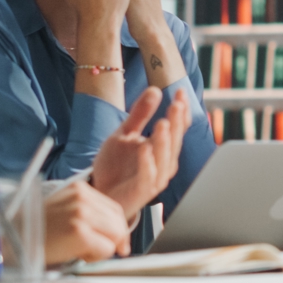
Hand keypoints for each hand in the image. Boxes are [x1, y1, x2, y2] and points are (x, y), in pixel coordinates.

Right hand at [42, 180, 130, 262]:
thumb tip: (119, 237)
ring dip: (102, 248)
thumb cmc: (36, 230)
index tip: (116, 244)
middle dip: (112, 240)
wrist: (9, 239)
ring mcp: (81, 213)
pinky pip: (106, 249)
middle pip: (119, 222)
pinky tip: (75, 253)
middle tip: (90, 250)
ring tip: (79, 249)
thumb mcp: (64, 211)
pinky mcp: (79, 232)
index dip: (117, 229)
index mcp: (80, 189)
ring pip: (115, 235)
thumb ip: (90, 216)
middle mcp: (82, 198)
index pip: (114, 209)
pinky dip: (95, 257)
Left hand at [90, 87, 191, 217]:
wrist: (101, 193)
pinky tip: (144, 148)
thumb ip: (140, 114)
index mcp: (162, 147)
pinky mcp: (143, 189)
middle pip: (174, 140)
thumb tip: (155, 90)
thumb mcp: (124, 134)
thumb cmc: (115, 166)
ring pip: (165, 157)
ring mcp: (156, 176)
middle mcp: (164, 161)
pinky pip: (147, 175)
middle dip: (176, 123)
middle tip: (177, 105)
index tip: (180, 92)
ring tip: (163, 122)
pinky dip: (147, 163)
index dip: (181, 111)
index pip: (177, 127)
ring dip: (164, 141)